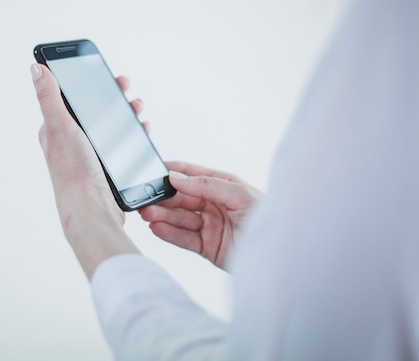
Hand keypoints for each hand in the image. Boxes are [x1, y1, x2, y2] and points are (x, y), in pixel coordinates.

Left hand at [31, 64, 138, 277]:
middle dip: (110, 95)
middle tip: (125, 86)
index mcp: (55, 130)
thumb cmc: (74, 172)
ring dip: (123, 113)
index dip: (86, 82)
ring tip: (137, 108)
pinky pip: (118, 144)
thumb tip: (36, 68)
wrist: (92, 211)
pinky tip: (141, 131)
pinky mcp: (103, 168)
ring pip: (108, 126)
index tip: (104, 71)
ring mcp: (87, 155)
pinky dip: (130, 133)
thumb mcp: (61, 127)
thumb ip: (49, 97)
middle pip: (92, 110)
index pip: (69, 97)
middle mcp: (69, 142)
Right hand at [139, 162, 261, 268]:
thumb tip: (177, 177)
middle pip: (182, 199)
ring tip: (146, 214)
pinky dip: (169, 234)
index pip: (192, 175)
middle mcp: (214, 204)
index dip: (172, 171)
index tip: (152, 170)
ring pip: (180, 219)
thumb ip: (206, 184)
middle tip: (145, 198)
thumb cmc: (267, 218)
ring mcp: (210, 226)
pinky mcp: (207, 248)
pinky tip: (156, 228)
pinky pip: (184, 239)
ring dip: (162, 216)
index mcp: (222, 185)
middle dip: (163, 198)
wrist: (280, 255)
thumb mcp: (239, 194)